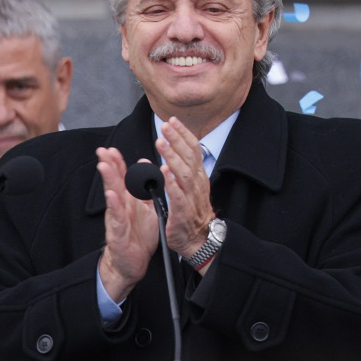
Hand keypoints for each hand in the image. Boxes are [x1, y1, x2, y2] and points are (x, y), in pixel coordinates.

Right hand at [96, 146, 160, 302]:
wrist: (132, 263)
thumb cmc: (138, 237)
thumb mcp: (146, 209)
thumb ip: (145, 189)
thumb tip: (144, 167)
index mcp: (129, 201)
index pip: (122, 178)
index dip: (117, 163)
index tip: (112, 149)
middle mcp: (121, 208)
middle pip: (114, 183)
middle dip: (109, 166)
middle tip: (103, 151)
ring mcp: (118, 220)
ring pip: (112, 197)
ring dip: (109, 182)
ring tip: (104, 167)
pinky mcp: (118, 234)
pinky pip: (117, 219)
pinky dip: (115, 207)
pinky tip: (112, 197)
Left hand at [155, 117, 215, 268]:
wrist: (199, 239)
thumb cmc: (191, 213)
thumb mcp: (188, 187)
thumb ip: (177, 169)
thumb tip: (162, 152)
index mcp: (198, 177)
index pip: (193, 150)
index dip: (183, 134)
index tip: (172, 120)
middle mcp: (197, 184)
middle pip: (188, 157)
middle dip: (176, 140)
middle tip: (165, 126)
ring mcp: (191, 198)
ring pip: (183, 173)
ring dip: (172, 156)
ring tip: (161, 142)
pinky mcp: (183, 212)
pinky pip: (177, 195)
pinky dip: (171, 182)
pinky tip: (163, 171)